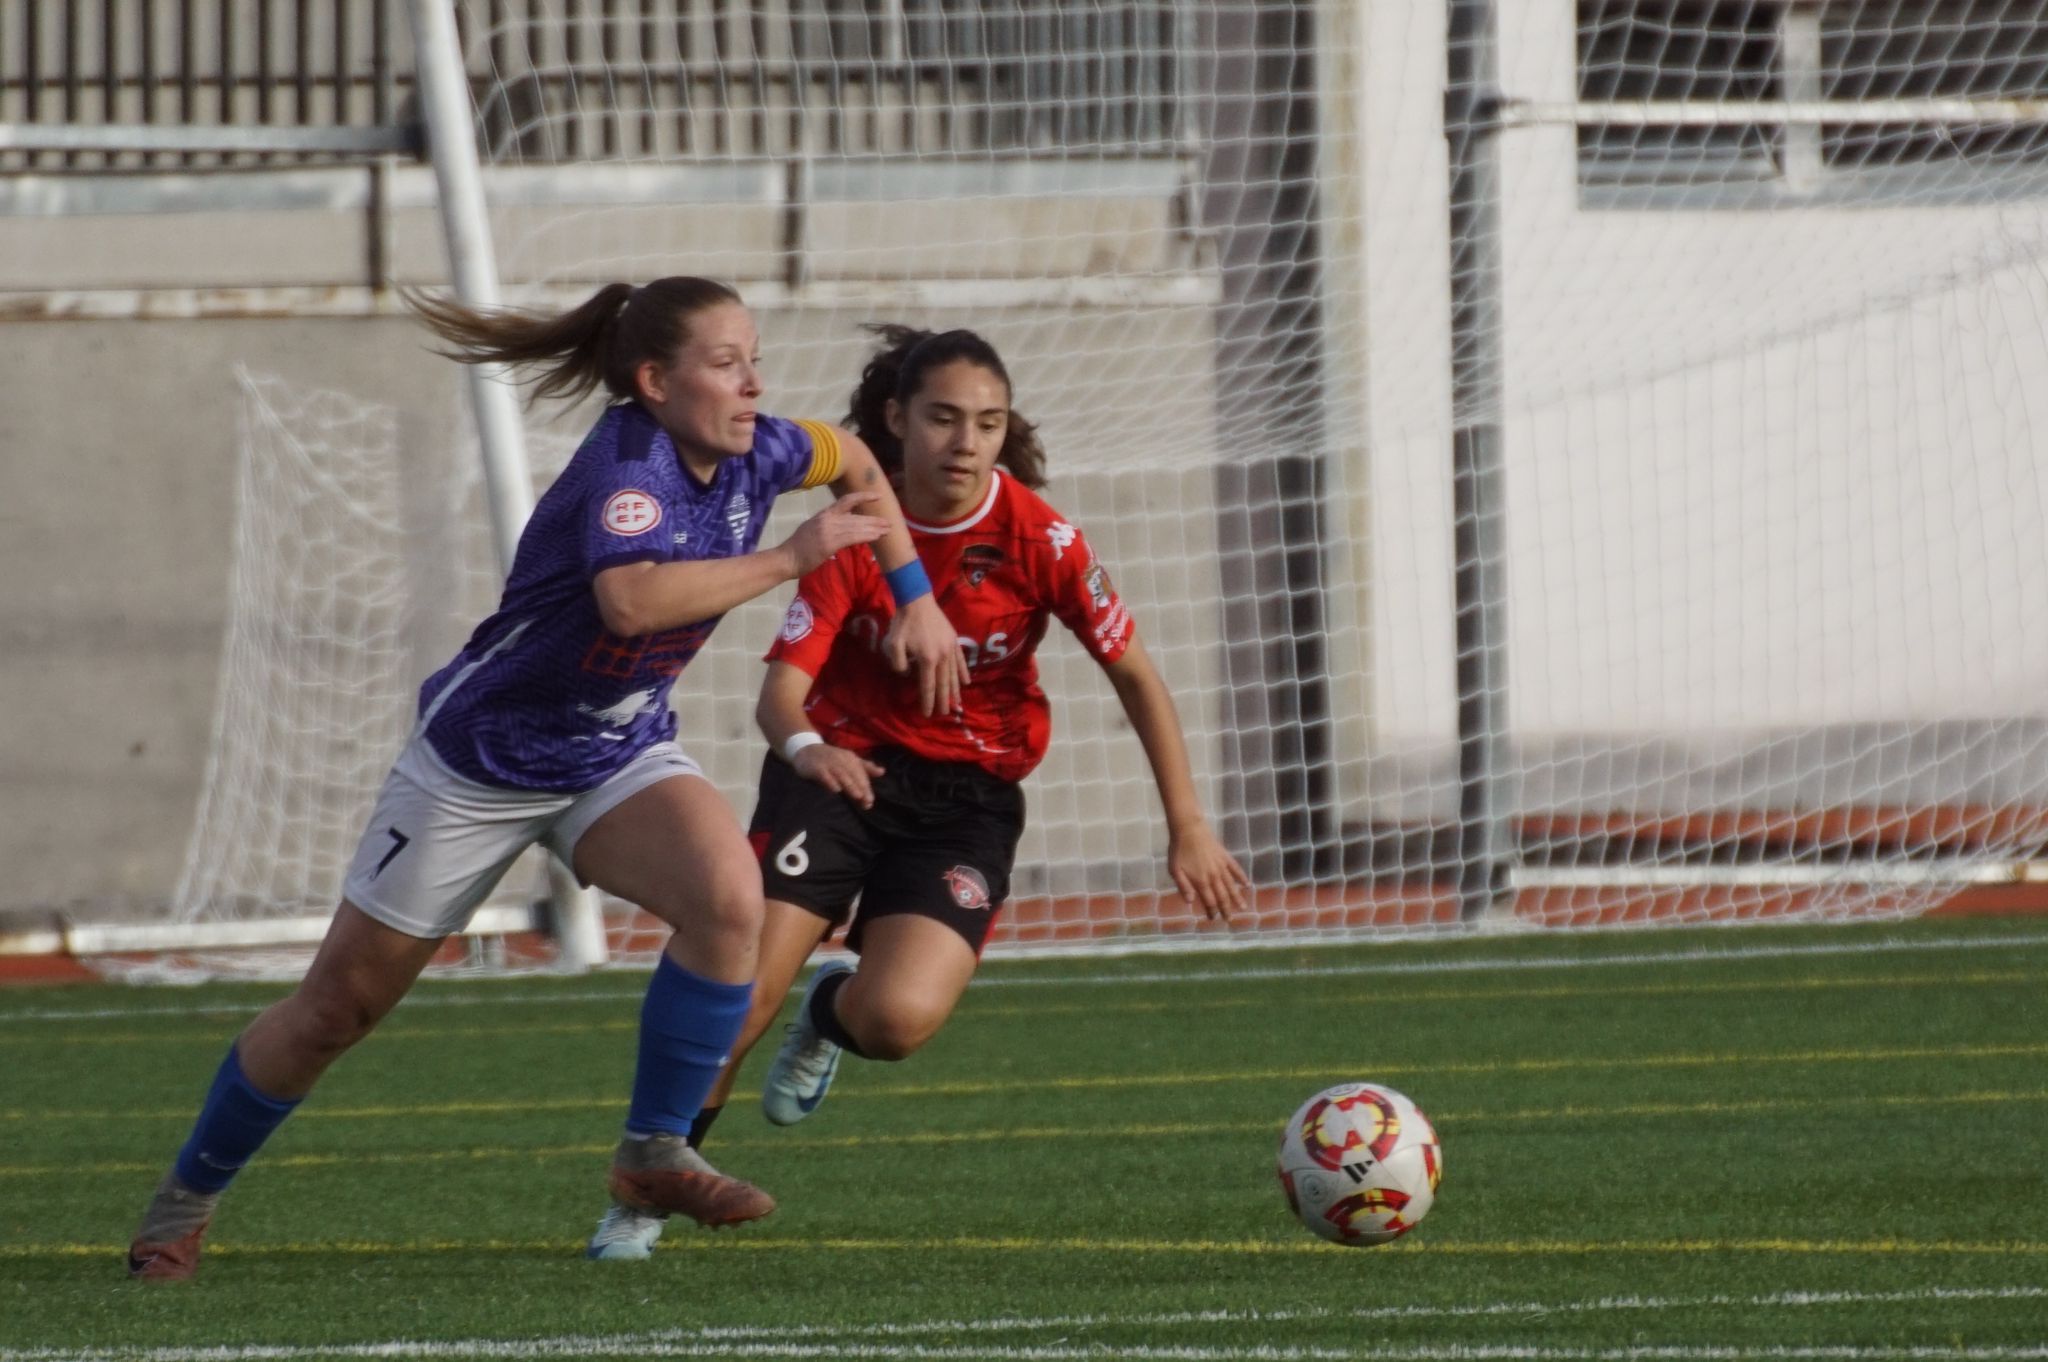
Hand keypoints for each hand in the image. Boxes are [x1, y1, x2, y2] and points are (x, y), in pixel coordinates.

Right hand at [781, 492, 887, 575]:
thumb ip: (829, 526)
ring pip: (857, 527)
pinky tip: (876, 537)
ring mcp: (828, 530)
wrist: (786, 558)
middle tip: (889, 523)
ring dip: (874, 529)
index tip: (877, 497)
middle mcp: (827, 519)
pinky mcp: (830, 543)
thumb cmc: (798, 548)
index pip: (846, 500)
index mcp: (823, 514)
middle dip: (874, 520)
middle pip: (856, 516)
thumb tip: (845, 527)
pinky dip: (866, 537)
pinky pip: (852, 538)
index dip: (863, 497)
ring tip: (887, 530)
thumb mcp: (813, 529)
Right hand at [792, 743, 886, 808]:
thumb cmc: (830, 757)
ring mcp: (829, 763)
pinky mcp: (817, 767)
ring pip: (842, 775)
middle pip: (854, 775)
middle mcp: (841, 760)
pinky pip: (824, 775)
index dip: (867, 788)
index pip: (861, 774)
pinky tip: (836, 790)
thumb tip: (882, 772)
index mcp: (850, 758)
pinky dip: (830, 782)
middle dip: (861, 788)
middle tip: (867, 802)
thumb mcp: (849, 759)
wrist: (806, 749)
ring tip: (858, 796)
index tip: (871, 801)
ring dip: (850, 785)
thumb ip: (865, 767)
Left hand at [882, 593, 969, 715]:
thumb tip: (907, 674)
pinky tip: (966, 682)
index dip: (927, 701)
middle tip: (944, 714)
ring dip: (955, 690)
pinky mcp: (954, 641)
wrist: (917, 600)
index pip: (928, 686)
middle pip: (943, 683)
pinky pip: (961, 661)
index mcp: (927, 659)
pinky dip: (963, 673)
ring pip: (954, 674)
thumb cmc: (903, 623)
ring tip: (957, 704)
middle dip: (943, 700)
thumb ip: (898, 663)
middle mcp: (942, 656)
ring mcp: (950, 649)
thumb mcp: (892, 644)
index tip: (927, 714)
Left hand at [1167, 822, 1250, 921]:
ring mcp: (1221, 866)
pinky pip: (1236, 869)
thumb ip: (1183, 886)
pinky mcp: (1225, 856)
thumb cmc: (1179, 850)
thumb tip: (1190, 902)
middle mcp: (1214, 876)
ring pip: (1232, 885)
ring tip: (1243, 907)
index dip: (1212, 911)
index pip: (1209, 901)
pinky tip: (1247, 885)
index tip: (1213, 918)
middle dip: (1226, 909)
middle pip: (1222, 896)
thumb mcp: (1175, 870)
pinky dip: (1242, 877)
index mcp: (1201, 881)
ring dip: (1237, 897)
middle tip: (1230, 919)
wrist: (1189, 829)